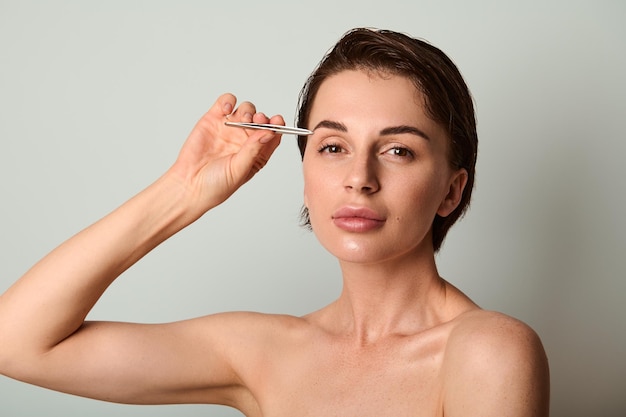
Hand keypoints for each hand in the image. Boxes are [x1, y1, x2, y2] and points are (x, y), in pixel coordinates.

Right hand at [168, 93, 283, 214]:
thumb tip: (270, 133)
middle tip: (259, 120)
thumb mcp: (240, 169)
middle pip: (261, 120)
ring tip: (242, 119)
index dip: (277, 126)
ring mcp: (230, 128)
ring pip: (246, 109)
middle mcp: (245, 139)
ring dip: (248, 110)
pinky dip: (228, 100)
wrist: (189, 185)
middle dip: (263, 118)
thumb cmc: (215, 185)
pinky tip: (227, 109)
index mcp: (257, 153)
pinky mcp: (213, 120)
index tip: (278, 122)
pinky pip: (225, 103)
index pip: (273, 135)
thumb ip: (254, 150)